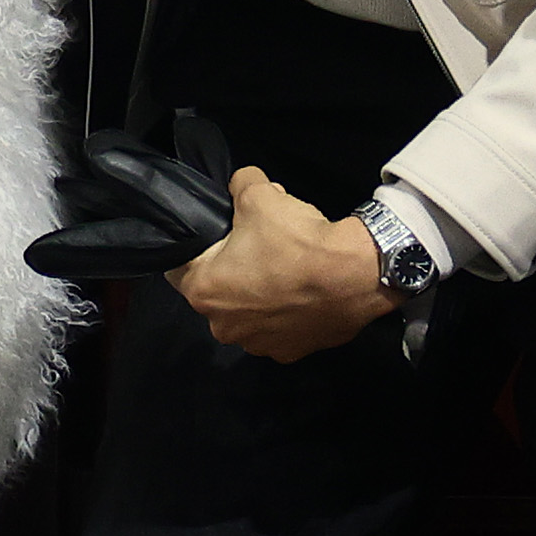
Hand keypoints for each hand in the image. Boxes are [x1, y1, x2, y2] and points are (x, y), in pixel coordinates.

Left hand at [169, 164, 391, 360]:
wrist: (357, 275)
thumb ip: (240, 184)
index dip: (196, 250)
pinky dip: (286, 312)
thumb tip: (242, 183)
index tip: (216, 239)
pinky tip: (303, 292)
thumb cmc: (298, 240)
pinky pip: (279, 327)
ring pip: (248, 312)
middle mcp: (224, 327)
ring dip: (259, 294)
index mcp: (204, 292)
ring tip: (285, 268)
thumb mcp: (260, 195)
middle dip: (232, 269)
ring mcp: (258, 345)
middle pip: (217, 292)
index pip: (178, 269)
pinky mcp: (290, 352)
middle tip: (258, 246)